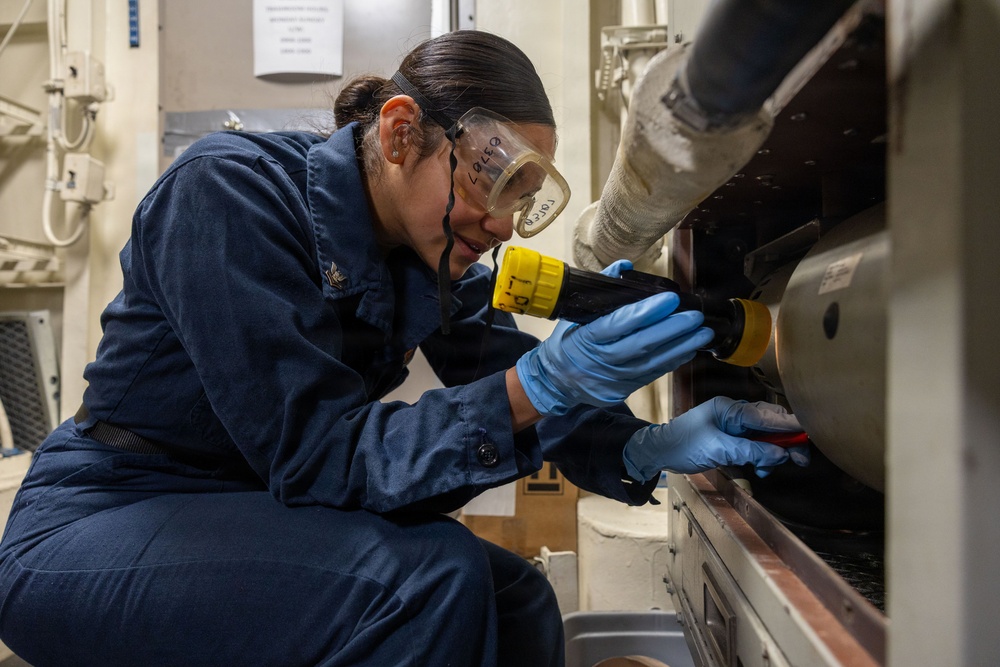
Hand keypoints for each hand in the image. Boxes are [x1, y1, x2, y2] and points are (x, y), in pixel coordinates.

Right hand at [515, 261, 713, 415]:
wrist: (555, 382)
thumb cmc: (566, 344)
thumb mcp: (574, 316)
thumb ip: (601, 290)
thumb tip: (624, 266)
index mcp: (587, 338)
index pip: (620, 323)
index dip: (646, 312)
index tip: (670, 300)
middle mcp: (602, 360)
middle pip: (642, 344)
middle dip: (672, 330)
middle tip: (695, 316)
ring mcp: (615, 377)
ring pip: (652, 361)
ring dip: (681, 346)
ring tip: (702, 332)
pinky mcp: (624, 388)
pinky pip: (653, 374)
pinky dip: (673, 360)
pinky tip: (689, 349)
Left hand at [622, 396, 810, 480]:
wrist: (659, 452)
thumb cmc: (683, 445)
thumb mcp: (718, 450)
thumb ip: (750, 452)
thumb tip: (780, 455)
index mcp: (731, 409)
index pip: (767, 416)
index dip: (791, 425)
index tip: (810, 434)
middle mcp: (735, 414)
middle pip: (771, 424)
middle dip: (787, 442)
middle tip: (800, 459)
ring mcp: (734, 426)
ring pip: (765, 436)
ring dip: (774, 453)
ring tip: (772, 469)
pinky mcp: (732, 438)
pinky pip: (755, 445)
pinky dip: (762, 457)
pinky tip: (761, 469)